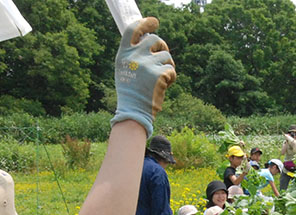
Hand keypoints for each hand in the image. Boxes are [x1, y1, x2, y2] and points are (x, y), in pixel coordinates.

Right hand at [111, 17, 176, 136]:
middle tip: (164, 57)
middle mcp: (134, 56)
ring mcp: (146, 64)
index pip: (132, 30)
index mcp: (124, 54)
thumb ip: (135, 55)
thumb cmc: (132, 92)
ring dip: (167, 66)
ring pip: (166, 56)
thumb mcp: (127, 70)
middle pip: (155, 40)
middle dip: (163, 46)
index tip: (154, 22)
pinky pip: (171, 69)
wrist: (135, 111)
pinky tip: (164, 86)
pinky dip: (171, 78)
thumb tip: (149, 41)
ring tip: (161, 78)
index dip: (144, 23)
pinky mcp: (158, 74)